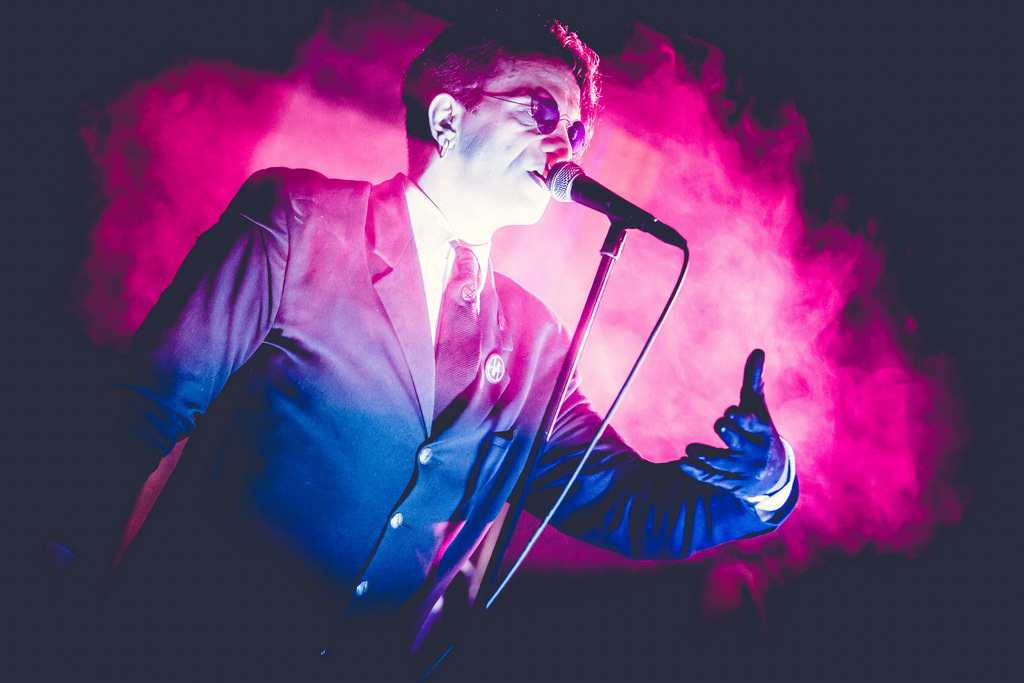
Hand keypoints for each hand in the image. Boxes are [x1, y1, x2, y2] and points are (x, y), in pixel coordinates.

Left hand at [678, 349, 786, 498]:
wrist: (774, 476)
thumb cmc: (760, 431)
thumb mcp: (758, 409)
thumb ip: (754, 381)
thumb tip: (757, 351)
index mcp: (762, 431)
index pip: (753, 424)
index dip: (741, 418)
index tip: (730, 412)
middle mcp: (754, 451)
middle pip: (739, 443)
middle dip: (730, 433)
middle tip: (719, 425)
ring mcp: (743, 470)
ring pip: (722, 463)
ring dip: (706, 455)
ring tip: (691, 449)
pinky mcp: (731, 483)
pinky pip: (711, 478)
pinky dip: (696, 471)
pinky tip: (682, 463)